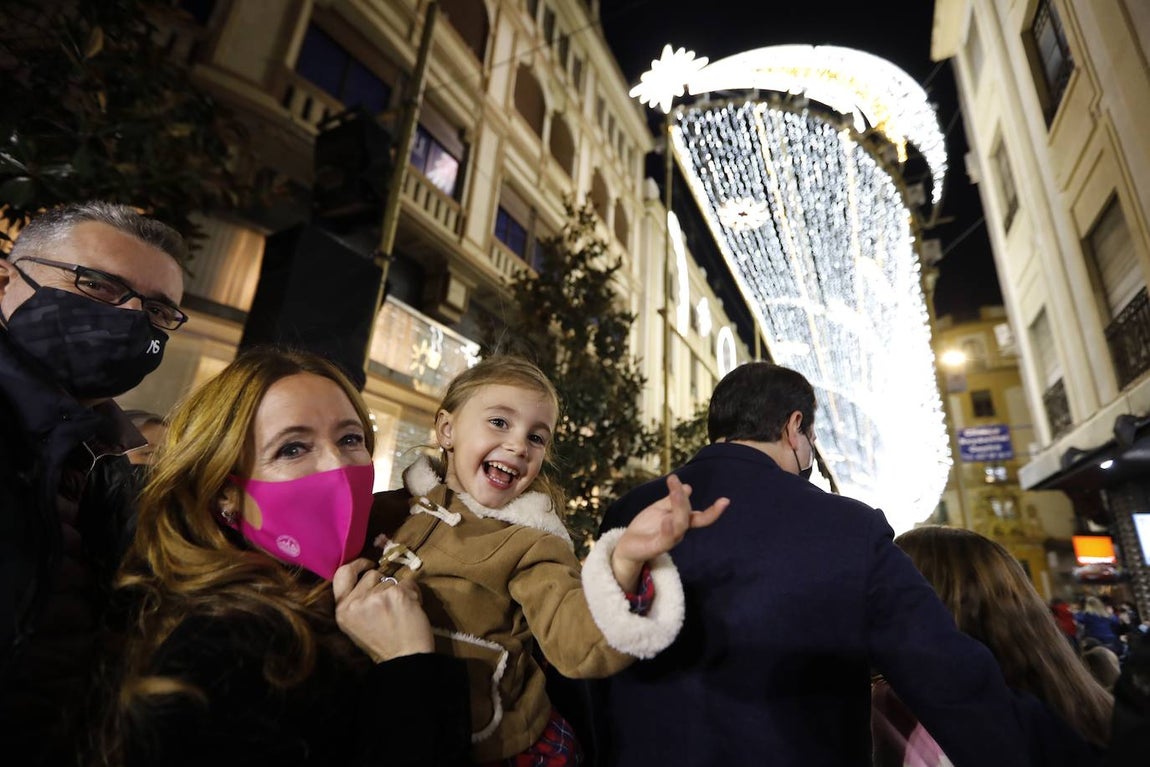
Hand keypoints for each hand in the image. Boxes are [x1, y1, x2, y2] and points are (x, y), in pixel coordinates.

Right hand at [333, 558, 433, 661]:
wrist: (405, 659)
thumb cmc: (383, 644)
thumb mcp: (357, 624)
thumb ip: (357, 601)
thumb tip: (370, 575)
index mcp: (342, 611)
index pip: (341, 574)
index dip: (356, 565)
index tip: (368, 564)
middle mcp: (355, 602)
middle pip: (371, 575)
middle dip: (383, 584)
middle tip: (390, 605)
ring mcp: (375, 596)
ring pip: (391, 579)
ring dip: (399, 591)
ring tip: (401, 612)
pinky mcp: (396, 594)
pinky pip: (408, 582)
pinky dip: (414, 593)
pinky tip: (412, 610)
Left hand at [611, 475, 728, 590]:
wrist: (627, 545)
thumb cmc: (645, 528)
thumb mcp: (658, 509)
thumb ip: (672, 500)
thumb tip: (688, 487)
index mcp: (681, 522)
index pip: (700, 517)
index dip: (714, 511)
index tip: (725, 501)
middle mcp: (678, 532)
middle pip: (687, 516)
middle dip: (683, 499)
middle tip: (675, 482)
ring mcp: (669, 540)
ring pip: (679, 525)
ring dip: (678, 508)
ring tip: (675, 492)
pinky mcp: (657, 547)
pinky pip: (666, 539)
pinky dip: (668, 529)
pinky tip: (666, 519)